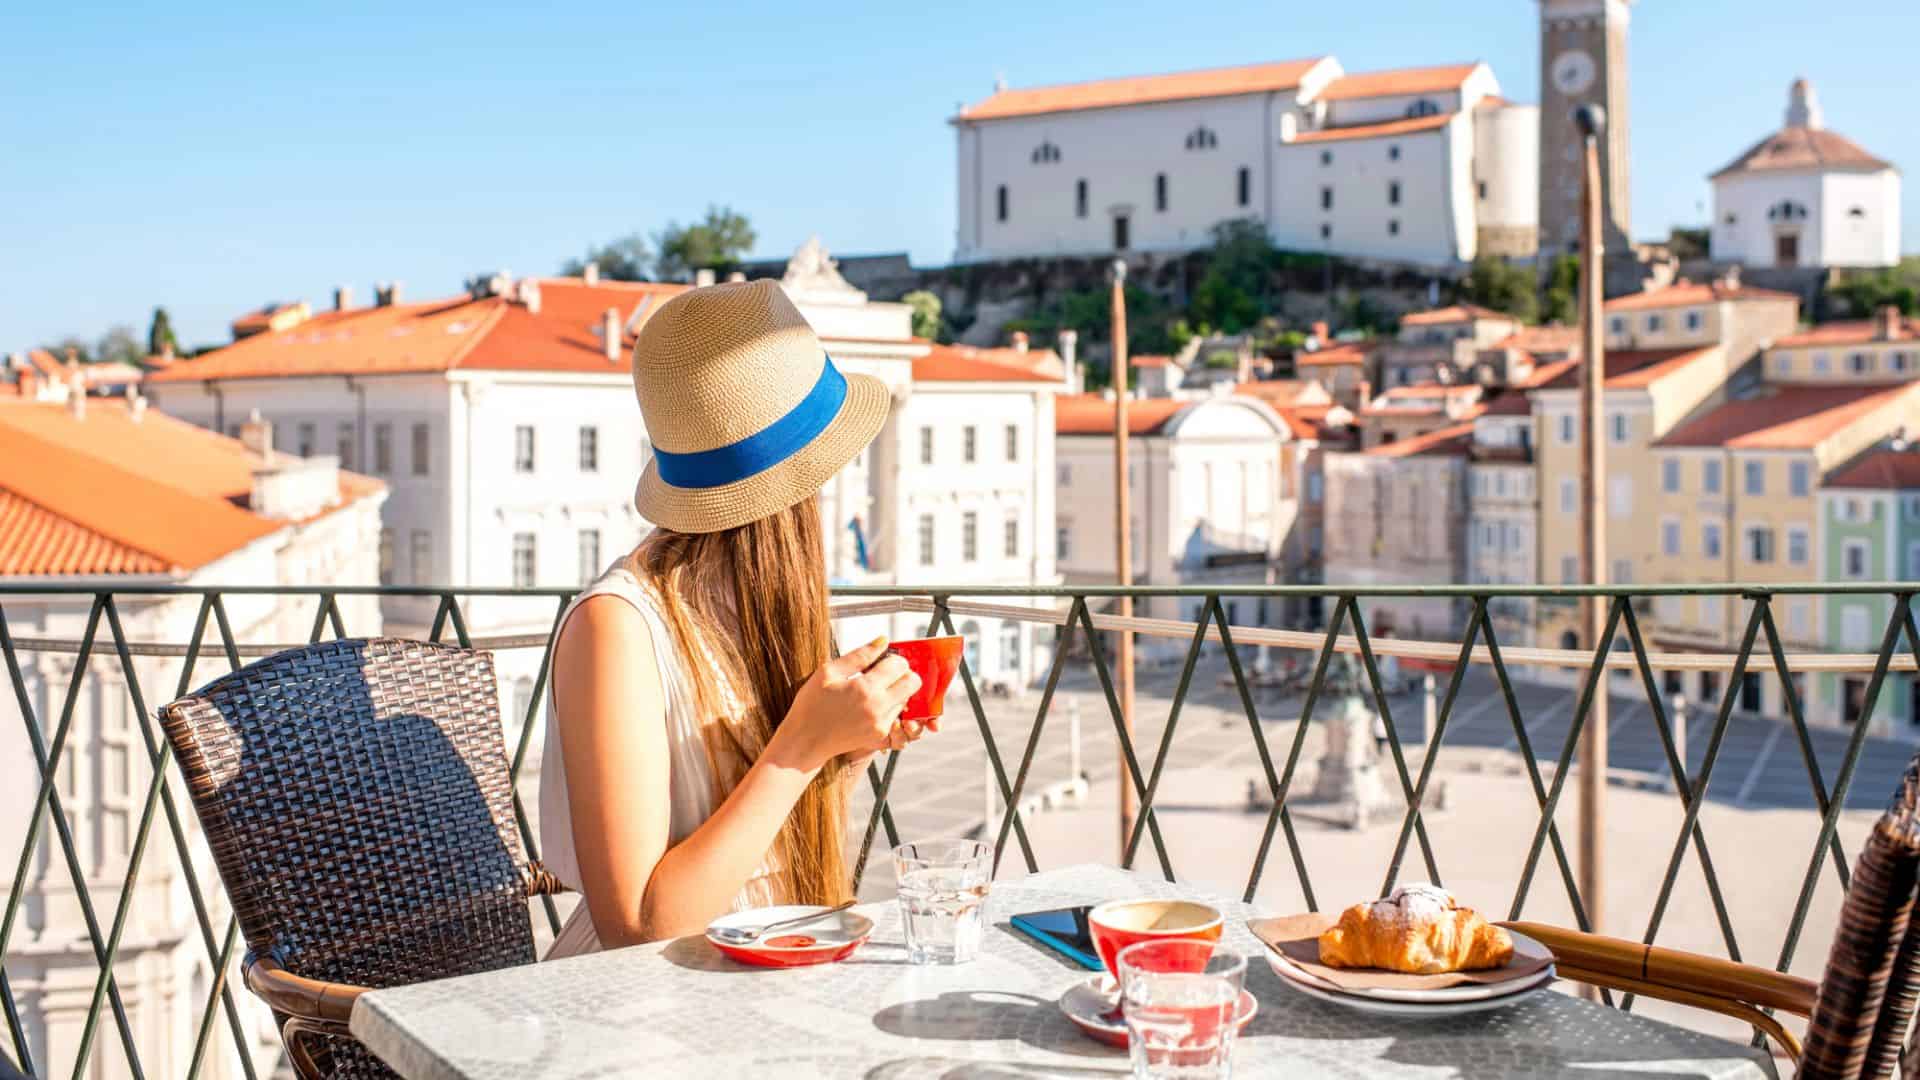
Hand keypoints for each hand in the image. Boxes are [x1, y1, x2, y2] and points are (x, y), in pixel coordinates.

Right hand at [769, 637, 920, 771]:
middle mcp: (878, 708)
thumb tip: (882, 641)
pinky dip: (889, 707)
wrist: (805, 741)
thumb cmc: (812, 705)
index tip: (881, 661)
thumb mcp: (829, 672)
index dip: (893, 659)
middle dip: (903, 674)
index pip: (900, 665)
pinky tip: (869, 706)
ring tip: (872, 691)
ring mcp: (881, 724)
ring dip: (896, 691)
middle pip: (913, 683)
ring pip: (907, 699)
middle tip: (884, 674)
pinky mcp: (881, 736)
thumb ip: (859, 655)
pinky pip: (897, 715)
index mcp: (865, 689)